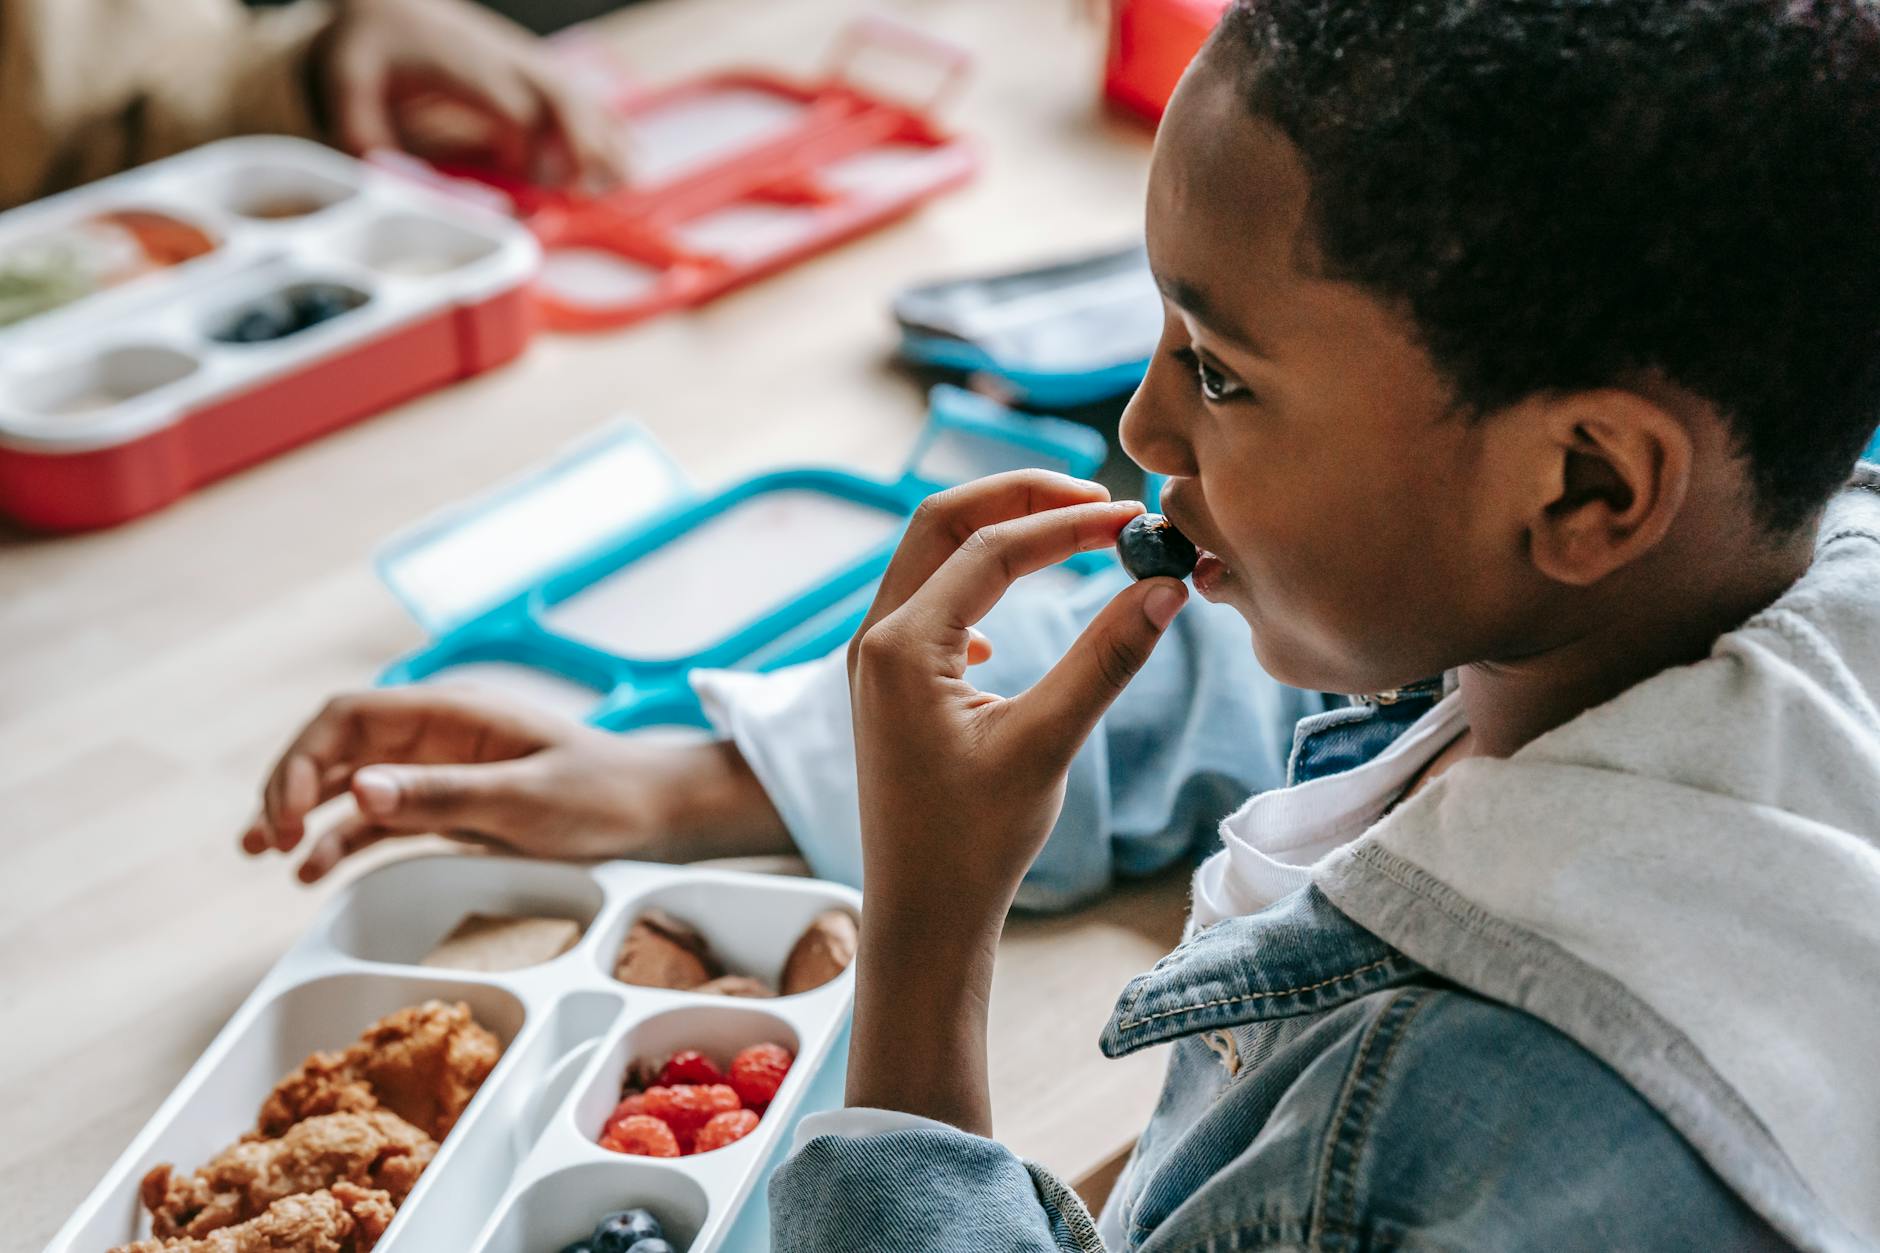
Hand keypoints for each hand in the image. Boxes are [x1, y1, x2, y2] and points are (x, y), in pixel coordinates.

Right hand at [240, 687, 788, 882]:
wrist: (658, 813)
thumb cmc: (603, 797)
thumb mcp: (524, 801)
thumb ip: (442, 794)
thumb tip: (359, 789)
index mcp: (452, 712)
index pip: (348, 716)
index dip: (302, 758)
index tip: (286, 813)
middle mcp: (438, 733)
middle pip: (338, 745)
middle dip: (290, 784)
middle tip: (266, 839)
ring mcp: (441, 769)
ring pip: (351, 781)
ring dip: (303, 811)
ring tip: (264, 853)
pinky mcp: (451, 805)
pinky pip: (382, 818)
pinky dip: (343, 839)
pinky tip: (312, 870)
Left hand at [319, 0, 628, 190]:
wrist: (391, 6)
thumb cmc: (371, 47)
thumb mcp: (347, 82)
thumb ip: (362, 132)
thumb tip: (385, 179)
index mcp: (461, 62)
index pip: (511, 106)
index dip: (529, 146)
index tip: (528, 183)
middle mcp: (502, 58)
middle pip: (558, 96)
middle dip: (583, 141)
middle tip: (593, 188)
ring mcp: (524, 62)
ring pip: (578, 96)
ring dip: (607, 137)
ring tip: (629, 179)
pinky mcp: (534, 71)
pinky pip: (581, 97)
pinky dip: (609, 126)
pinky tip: (631, 154)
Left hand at [842, 471, 1187, 1131]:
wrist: (919, 917)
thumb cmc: (973, 844)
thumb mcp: (1046, 745)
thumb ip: (1105, 659)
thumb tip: (1165, 586)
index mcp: (902, 646)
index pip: (991, 546)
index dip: (1068, 523)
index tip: (1133, 519)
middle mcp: (875, 639)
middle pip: (942, 522)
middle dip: (1019, 498)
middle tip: (1096, 499)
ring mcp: (875, 661)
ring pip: (931, 557)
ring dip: (997, 534)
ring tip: (1070, 534)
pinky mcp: (888, 686)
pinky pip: (927, 601)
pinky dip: (974, 582)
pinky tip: (1005, 631)